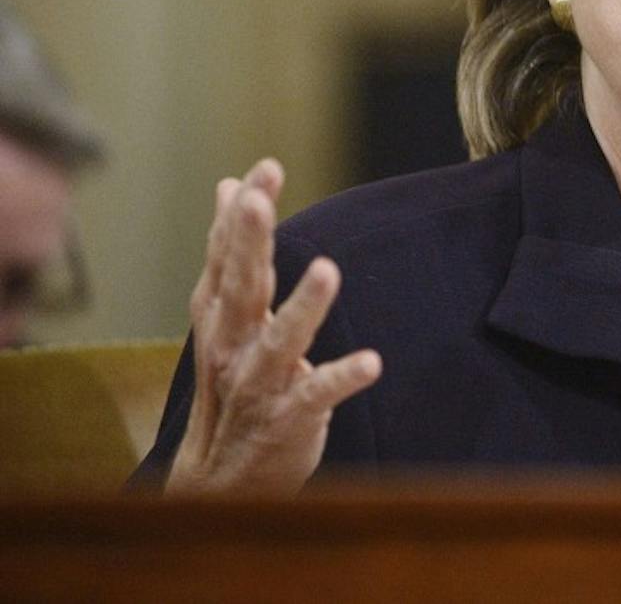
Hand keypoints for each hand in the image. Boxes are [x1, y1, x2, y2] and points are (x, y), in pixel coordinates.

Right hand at [165, 160, 381, 494]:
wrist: (224, 480)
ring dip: (302, 307)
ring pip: (279, 341)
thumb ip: (232, 252)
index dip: (241, 216)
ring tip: (326, 270)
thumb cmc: (236, 377)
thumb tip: (230, 184)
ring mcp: (259, 383)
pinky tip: (371, 362)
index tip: (263, 168)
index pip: (227, 257)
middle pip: (241, 287)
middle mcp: (232, 345)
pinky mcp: (288, 418)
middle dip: (249, 242)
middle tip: (259, 199)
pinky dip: (342, 378)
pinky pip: (317, 395)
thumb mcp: (227, 313)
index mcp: (221, 316)